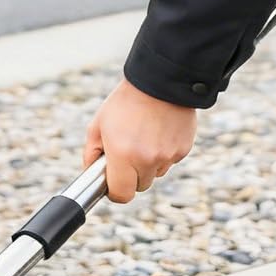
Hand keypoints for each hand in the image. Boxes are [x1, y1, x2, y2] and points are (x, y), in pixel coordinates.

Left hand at [82, 77, 197, 203]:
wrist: (160, 80)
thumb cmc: (125, 102)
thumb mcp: (98, 124)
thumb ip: (92, 153)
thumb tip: (93, 174)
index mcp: (123, 155)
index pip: (121, 195)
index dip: (115, 191)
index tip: (113, 182)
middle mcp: (147, 159)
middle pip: (140, 186)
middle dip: (133, 175)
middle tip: (128, 152)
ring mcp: (168, 155)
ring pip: (157, 173)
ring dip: (150, 163)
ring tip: (145, 136)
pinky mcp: (183, 149)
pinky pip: (170, 160)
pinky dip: (164, 151)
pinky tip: (159, 131)